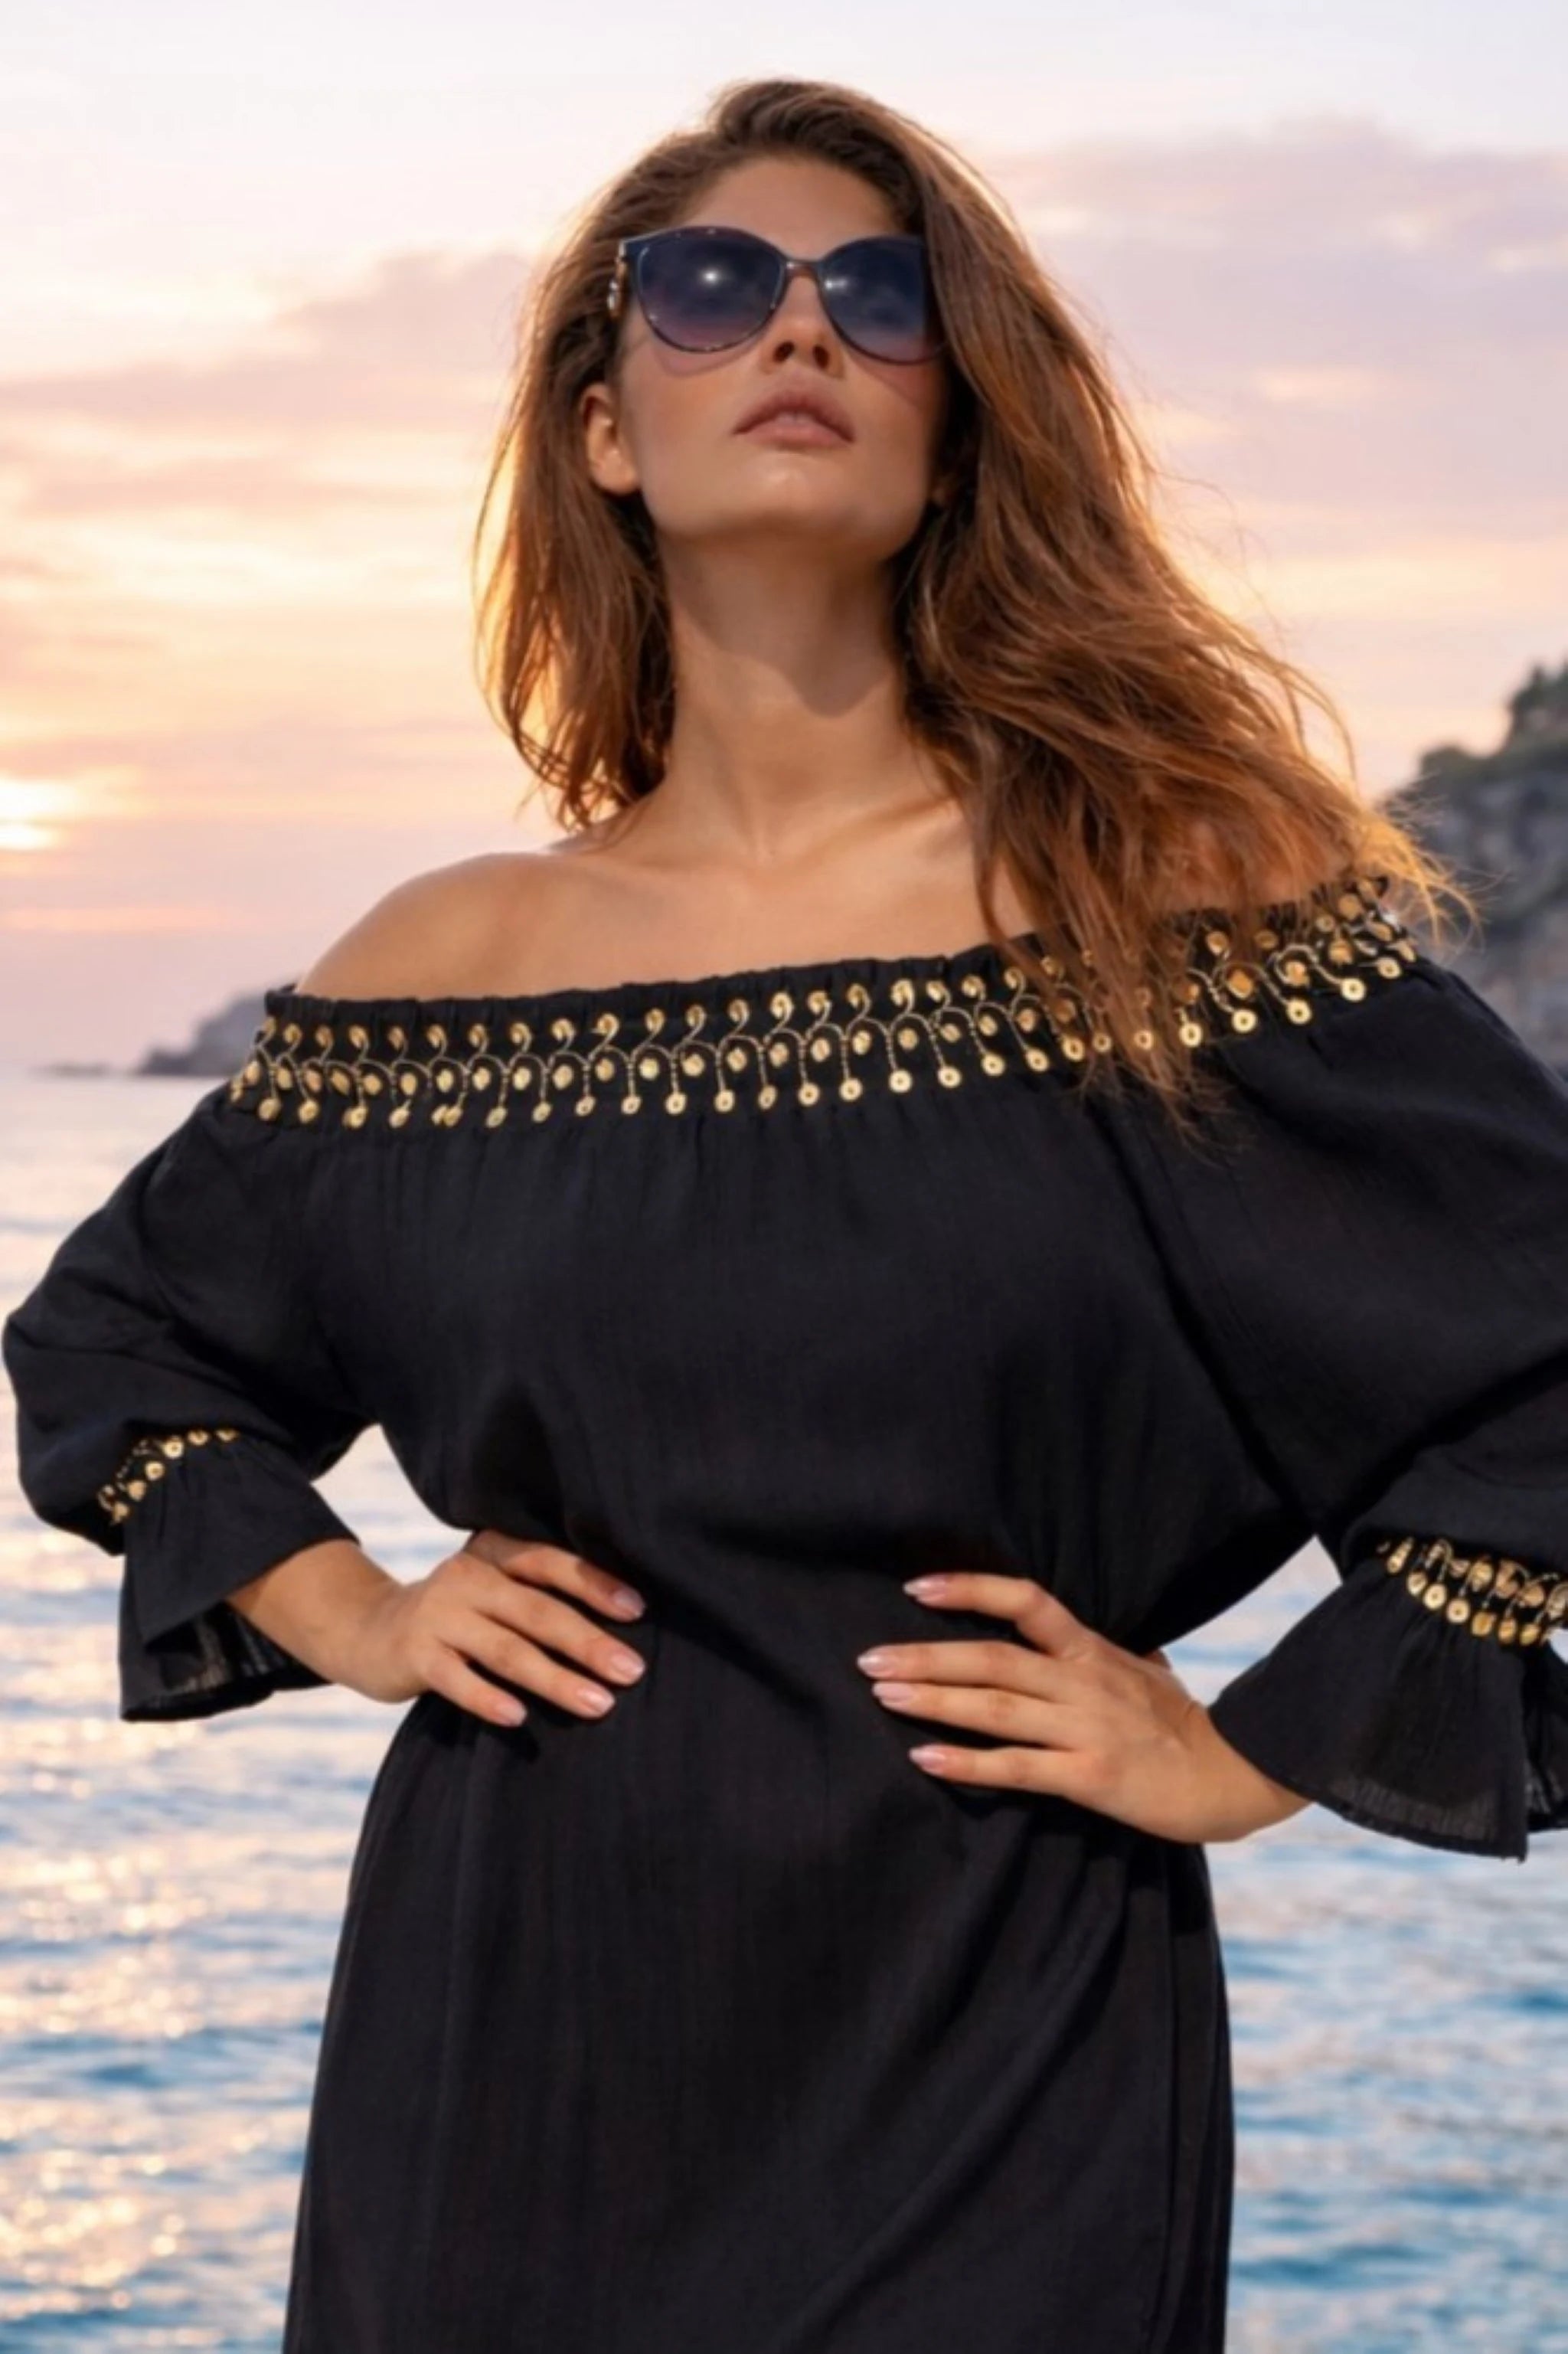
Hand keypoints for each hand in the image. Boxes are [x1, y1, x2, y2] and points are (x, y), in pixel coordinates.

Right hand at [352, 1529, 650, 1728]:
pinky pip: (456, 1680)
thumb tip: (623, 1627)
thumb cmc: (459, 1614)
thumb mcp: (494, 1589)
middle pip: (537, 1611)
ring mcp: (438, 1615)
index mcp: (494, 1552)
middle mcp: (467, 1576)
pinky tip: (518, 1718)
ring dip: (555, 1679)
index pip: (550, 1562)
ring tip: (599, 1704)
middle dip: (588, 1642)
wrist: (369, 1630)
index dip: (594, 1584)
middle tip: (632, 1671)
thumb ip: (539, 1596)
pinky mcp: (414, 1654)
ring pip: (505, 1650)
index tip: (637, 1611)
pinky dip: (487, 1698)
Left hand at [856, 1571, 1309, 1843]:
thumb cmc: (1180, 1722)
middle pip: (992, 1658)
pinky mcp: (1090, 1778)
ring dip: (933, 1701)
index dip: (970, 1589)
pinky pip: (1017, 1768)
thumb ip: (1096, 1651)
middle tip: (868, 1658)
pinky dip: (967, 1764)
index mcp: (1092, 1650)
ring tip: (883, 1694)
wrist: (1232, 1777)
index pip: (1026, 1601)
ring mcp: (1085, 1729)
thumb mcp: (1143, 1668)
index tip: (917, 1587)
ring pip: (996, 1709)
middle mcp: (1083, 1682)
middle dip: (925, 1655)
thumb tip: (1061, 1630)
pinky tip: (925, 1758)